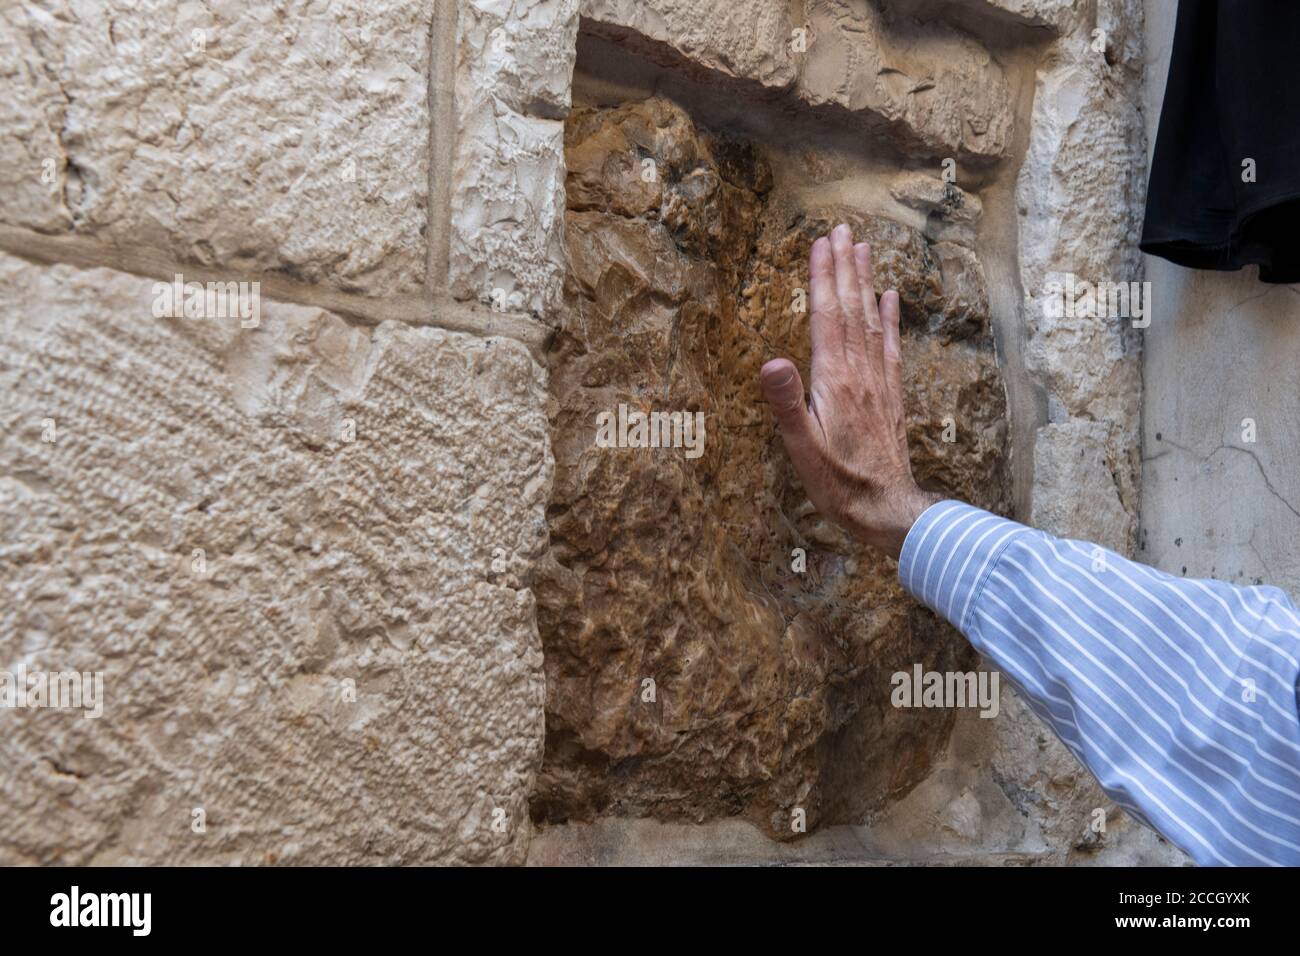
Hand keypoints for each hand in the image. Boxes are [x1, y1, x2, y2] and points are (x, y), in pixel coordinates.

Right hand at [760, 223, 940, 559]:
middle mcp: (860, 372)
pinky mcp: (891, 395)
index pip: (827, 318)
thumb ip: (787, 402)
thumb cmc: (838, 483)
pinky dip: (891, 318)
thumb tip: (771, 360)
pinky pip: (892, 346)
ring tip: (863, 249)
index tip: (820, 243)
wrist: (888, 509)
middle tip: (841, 230)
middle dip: (844, 268)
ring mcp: (879, 382)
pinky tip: (890, 298)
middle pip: (851, 309)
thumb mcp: (802, 448)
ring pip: (872, 320)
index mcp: (834, 380)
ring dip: (865, 283)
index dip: (823, 279)